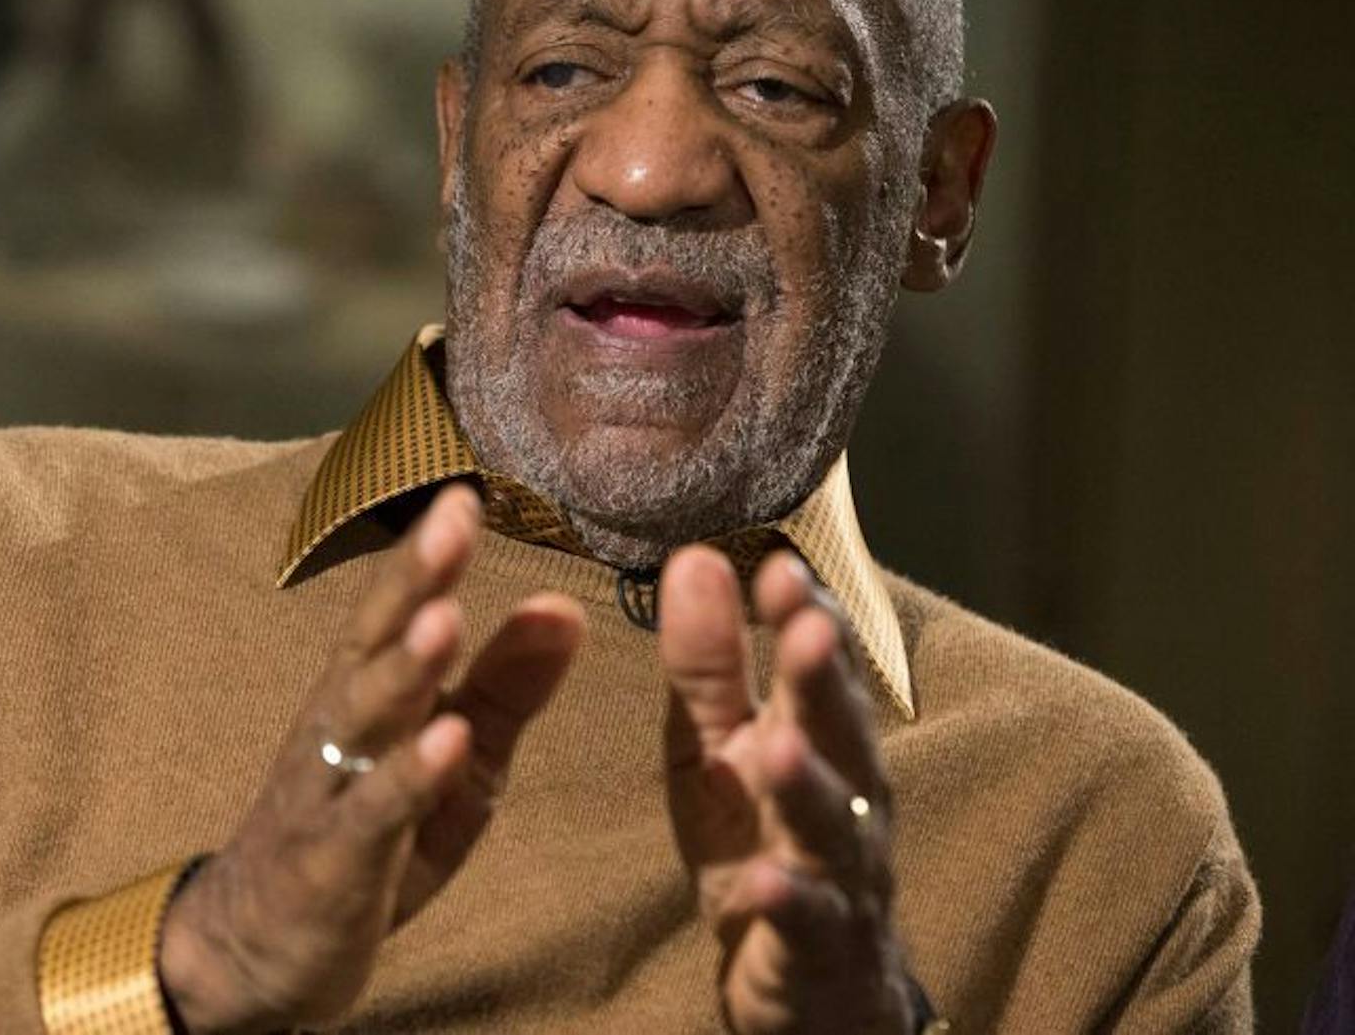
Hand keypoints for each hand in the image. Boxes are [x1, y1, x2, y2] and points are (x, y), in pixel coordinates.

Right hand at [159, 485, 585, 1032]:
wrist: (254, 949)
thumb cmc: (363, 839)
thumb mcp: (452, 762)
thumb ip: (506, 687)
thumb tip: (563, 607)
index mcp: (366, 692)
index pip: (396, 610)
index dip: (428, 553)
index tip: (467, 493)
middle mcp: (337, 725)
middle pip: (372, 641)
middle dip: (413, 578)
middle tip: (452, 517)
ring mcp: (329, 789)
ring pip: (364, 716)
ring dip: (405, 666)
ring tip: (448, 617)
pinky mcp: (332, 860)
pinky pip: (373, 811)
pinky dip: (409, 774)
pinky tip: (448, 740)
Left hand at [658, 547, 916, 1034]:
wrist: (810, 984)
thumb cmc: (761, 840)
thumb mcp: (718, 746)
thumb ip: (708, 661)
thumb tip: (695, 555)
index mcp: (815, 736)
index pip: (818, 663)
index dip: (806, 614)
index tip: (779, 565)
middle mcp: (846, 795)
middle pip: (840, 731)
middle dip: (824, 679)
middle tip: (805, 626)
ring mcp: (840, 874)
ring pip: (834, 826)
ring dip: (810, 785)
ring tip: (778, 747)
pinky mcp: (820, 947)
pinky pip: (810, 923)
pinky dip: (789, 902)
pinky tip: (763, 884)